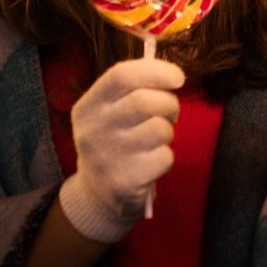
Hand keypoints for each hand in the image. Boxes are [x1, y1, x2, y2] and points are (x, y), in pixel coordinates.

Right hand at [58, 58, 182, 242]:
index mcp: (88, 107)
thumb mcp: (111, 113)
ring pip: (159, 129)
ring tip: (157, 139)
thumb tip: (173, 75)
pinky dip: (166, 157)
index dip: (156, 71)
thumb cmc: (115, 141)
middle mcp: (92, 130)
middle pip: (145, 101)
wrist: (98, 194)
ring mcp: (106, 158)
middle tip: (171, 112)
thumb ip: (135, 89)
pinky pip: (164, 157)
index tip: (179, 78)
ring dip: (168, 131)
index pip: (121, 76)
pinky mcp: (123, 182)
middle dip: (169, 103)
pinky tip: (151, 162)